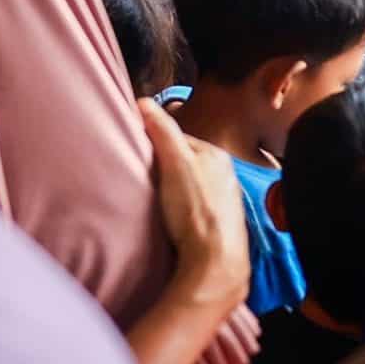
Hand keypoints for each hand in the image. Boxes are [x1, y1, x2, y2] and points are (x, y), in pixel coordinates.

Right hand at [139, 98, 250, 311]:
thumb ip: (162, 130)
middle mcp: (226, 174)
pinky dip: (184, 210)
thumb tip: (144, 102)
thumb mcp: (174, 162)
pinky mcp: (221, 225)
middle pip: (185, 162)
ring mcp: (226, 201)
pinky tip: (174, 220)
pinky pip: (197, 207)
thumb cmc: (195, 210)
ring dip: (175, 190)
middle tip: (146, 181)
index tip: (138, 155)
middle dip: (166, 168)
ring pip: (191, 185)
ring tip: (158, 202)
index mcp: (216, 155)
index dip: (155, 145)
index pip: (178, 139)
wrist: (215, 262)